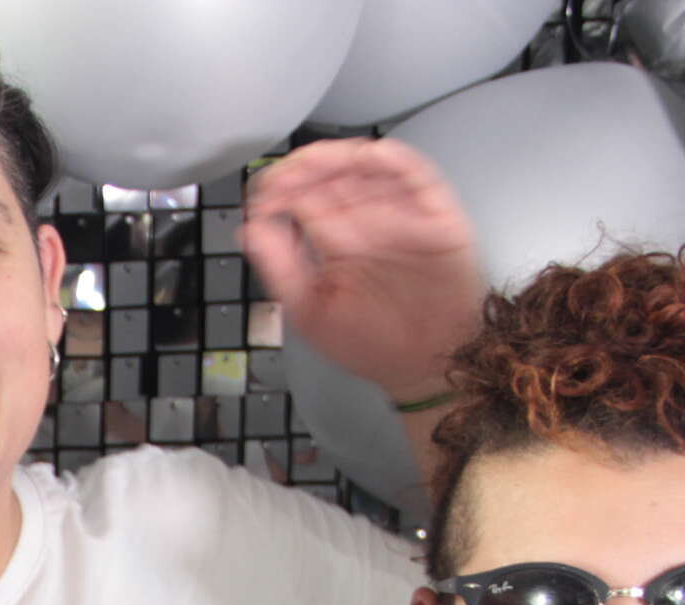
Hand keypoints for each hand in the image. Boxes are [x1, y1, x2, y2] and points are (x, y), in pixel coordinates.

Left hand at [244, 138, 484, 400]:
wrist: (426, 366)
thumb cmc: (372, 343)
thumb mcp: (308, 309)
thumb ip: (278, 266)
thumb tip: (250, 229)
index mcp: (335, 238)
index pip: (303, 195)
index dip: (280, 187)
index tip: (264, 196)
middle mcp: (366, 221)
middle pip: (332, 172)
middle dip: (304, 169)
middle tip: (284, 178)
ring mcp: (399, 214)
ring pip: (368, 165)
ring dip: (339, 157)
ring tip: (314, 166)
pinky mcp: (434, 215)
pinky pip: (415, 175)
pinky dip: (392, 161)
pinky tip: (366, 158)